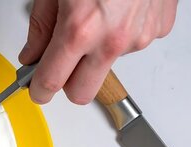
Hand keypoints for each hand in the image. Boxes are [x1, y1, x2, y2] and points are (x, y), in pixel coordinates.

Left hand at [20, 0, 176, 103]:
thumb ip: (41, 27)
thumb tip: (32, 54)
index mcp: (79, 29)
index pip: (52, 83)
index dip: (39, 89)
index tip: (37, 89)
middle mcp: (112, 39)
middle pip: (82, 93)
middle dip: (69, 83)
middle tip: (62, 64)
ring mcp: (139, 37)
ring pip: (109, 65)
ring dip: (99, 52)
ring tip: (98, 15)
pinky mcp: (158, 28)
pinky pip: (134, 44)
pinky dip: (123, 32)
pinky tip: (119, 8)